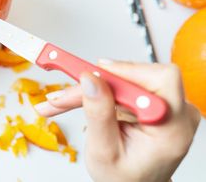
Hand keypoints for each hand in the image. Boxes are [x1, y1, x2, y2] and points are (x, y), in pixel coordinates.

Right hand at [34, 60, 199, 181]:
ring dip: (92, 87)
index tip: (92, 75)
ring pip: (125, 78)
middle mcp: (176, 113)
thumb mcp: (104, 151)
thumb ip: (99, 114)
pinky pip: (124, 83)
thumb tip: (90, 80)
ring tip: (66, 100)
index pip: (161, 79)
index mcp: (172, 129)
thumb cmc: (124, 177)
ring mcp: (166, 106)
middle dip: (96, 82)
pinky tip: (80, 99)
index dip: (127, 71)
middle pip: (138, 76)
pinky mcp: (153, 101)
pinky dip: (99, 90)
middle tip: (65, 93)